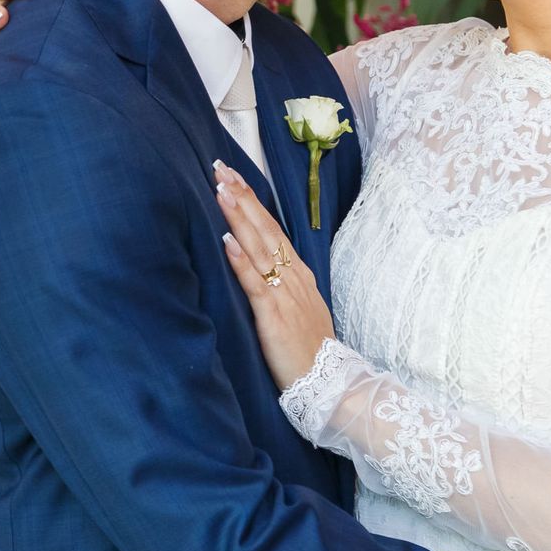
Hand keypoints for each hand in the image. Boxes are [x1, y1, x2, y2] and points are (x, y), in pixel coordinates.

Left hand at [214, 161, 335, 390]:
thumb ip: (280, 283)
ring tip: (221, 191)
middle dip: (241, 197)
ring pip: (259, 247)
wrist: (330, 382)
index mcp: (297, 272)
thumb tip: (257, 263)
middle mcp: (292, 275)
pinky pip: (255, 283)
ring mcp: (285, 293)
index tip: (232, 177)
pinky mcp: (275, 315)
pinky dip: (241, 261)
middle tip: (220, 169)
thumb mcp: (298, 306)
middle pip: (264, 228)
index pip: (272, 228)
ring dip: (239, 218)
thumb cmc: (309, 348)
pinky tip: (227, 242)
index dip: (251, 201)